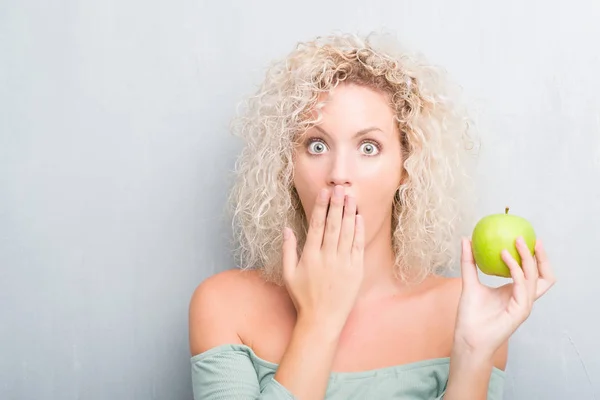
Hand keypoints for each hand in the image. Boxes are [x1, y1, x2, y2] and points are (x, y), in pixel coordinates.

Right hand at [281, 185, 364, 332]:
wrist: (322, 320)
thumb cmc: (303, 297)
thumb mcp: (288, 274)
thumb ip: (288, 250)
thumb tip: (287, 228)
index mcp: (310, 256)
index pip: (316, 225)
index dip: (321, 207)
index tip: (324, 193)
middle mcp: (327, 257)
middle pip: (333, 225)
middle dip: (337, 205)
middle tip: (340, 188)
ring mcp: (343, 264)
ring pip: (347, 233)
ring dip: (349, 213)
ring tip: (351, 197)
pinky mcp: (356, 271)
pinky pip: (358, 246)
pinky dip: (358, 231)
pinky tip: (358, 218)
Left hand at [453, 236, 555, 356]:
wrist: (468, 337)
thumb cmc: (470, 315)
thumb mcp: (469, 282)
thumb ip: (469, 262)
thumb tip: (466, 239)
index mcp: (515, 291)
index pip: (533, 272)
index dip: (534, 255)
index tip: (524, 236)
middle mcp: (523, 297)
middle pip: (545, 275)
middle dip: (541, 256)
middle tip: (527, 237)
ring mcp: (524, 304)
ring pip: (536, 278)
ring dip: (527, 258)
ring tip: (516, 242)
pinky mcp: (521, 310)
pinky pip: (522, 285)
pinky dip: (516, 269)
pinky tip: (504, 256)